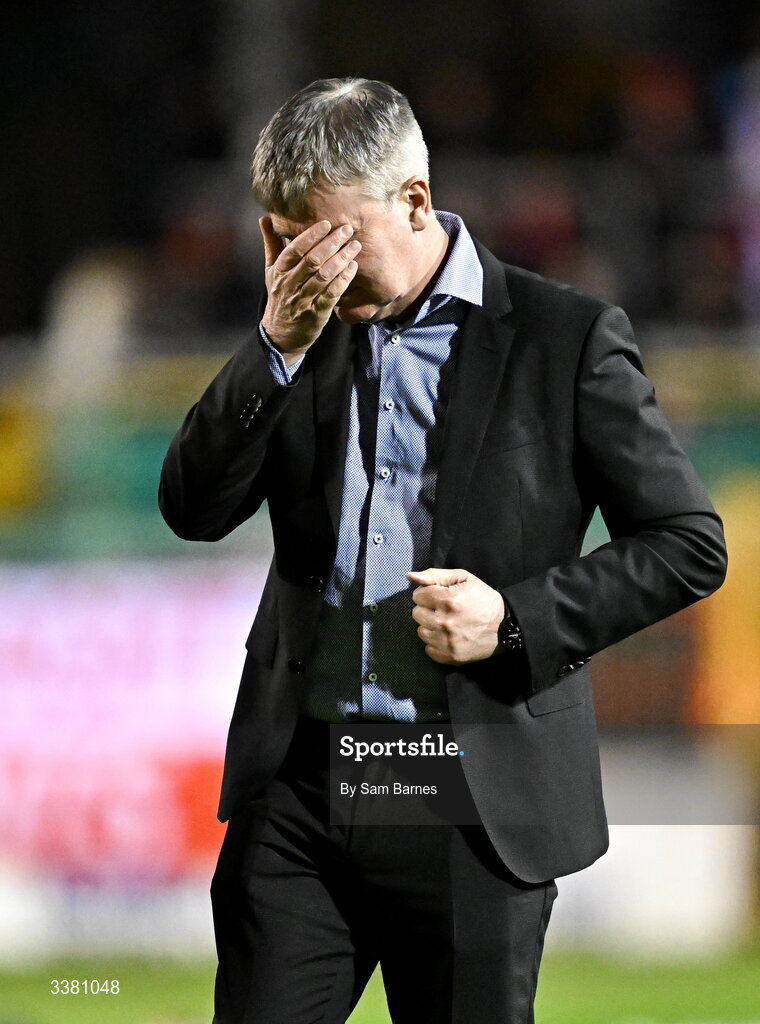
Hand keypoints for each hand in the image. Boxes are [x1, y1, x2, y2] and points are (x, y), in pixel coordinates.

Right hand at [260, 217, 360, 362]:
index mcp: (279, 272)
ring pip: (323, 277)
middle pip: (312, 261)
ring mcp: (302, 301)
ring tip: (354, 246)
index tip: (326, 223)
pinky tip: (352, 268)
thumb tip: (265, 218)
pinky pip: (331, 295)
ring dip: (341, 259)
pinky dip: (343, 280)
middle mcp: (289, 285)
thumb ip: (271, 244)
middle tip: (347, 230)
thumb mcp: (271, 271)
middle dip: (331, 243)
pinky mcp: (316, 314)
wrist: (280, 335)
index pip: (294, 250)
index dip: (310, 236)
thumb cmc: (279, 297)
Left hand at [408, 568, 504, 664]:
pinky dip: (436, 643)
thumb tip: (410, 576)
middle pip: (416, 614)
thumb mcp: (463, 578)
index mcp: (447, 600)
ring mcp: (446, 641)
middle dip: (428, 609)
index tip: (441, 596)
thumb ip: (434, 575)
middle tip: (445, 609)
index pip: (417, 596)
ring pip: (421, 631)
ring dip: (431, 626)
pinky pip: (428, 649)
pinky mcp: (450, 656)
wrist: (505, 625)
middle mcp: (444, 622)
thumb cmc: (483, 598)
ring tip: (447, 623)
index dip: (429, 594)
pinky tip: (449, 636)